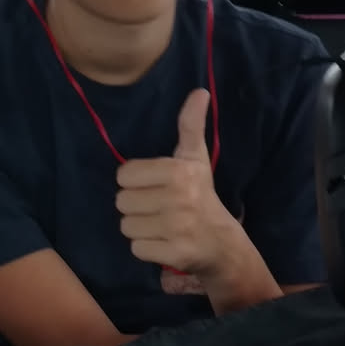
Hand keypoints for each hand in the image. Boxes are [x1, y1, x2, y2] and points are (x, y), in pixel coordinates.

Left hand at [116, 90, 250, 284]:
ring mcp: (176, 229)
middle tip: (158, 208)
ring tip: (160, 225)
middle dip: (137, 205)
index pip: (124, 175)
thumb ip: (191, 125)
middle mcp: (178, 199)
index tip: (157, 187)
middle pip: (122, 201)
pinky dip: (146, 248)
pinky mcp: (173, 254)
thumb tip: (200, 91)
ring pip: (126, 226)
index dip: (136, 182)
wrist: (222, 243)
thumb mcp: (195, 159)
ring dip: (139, 227)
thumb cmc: (201, 195)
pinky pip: (136, 248)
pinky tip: (163, 242)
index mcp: (178, 172)